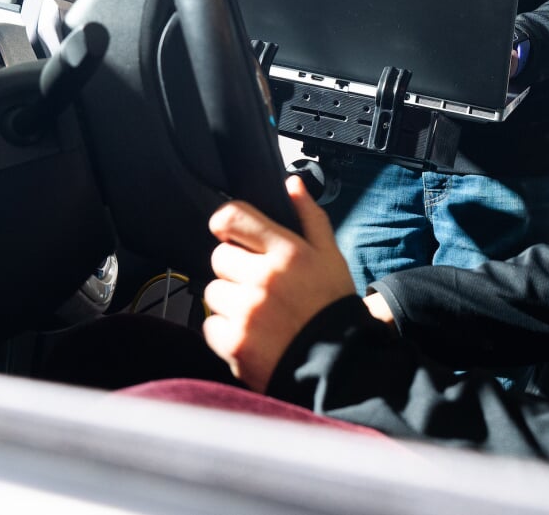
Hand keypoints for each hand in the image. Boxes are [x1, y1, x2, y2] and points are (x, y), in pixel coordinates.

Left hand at [203, 176, 356, 392]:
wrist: (338, 364)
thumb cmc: (332, 306)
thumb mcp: (330, 256)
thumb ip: (309, 217)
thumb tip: (292, 184)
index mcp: (287, 252)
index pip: (233, 217)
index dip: (226, 223)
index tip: (229, 233)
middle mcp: (263, 279)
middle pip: (219, 257)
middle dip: (234, 269)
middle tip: (256, 285)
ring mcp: (246, 312)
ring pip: (213, 292)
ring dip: (229, 301)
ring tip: (257, 313)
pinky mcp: (234, 343)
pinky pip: (210, 325)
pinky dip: (225, 331)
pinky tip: (251, 334)